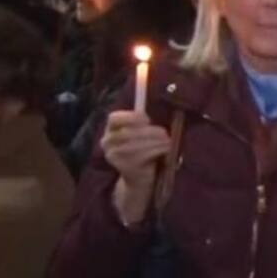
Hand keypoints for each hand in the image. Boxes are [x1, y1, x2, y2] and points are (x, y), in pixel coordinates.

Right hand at [101, 110, 170, 224]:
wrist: (139, 178)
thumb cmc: (144, 150)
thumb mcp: (141, 134)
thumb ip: (143, 122)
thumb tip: (155, 99)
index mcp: (110, 130)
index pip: (114, 118)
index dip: (131, 117)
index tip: (147, 119)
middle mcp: (107, 142)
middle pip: (129, 132)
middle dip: (151, 132)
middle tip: (165, 133)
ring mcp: (114, 156)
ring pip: (138, 144)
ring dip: (157, 142)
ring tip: (168, 142)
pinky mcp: (125, 167)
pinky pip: (143, 155)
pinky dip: (158, 151)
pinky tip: (166, 151)